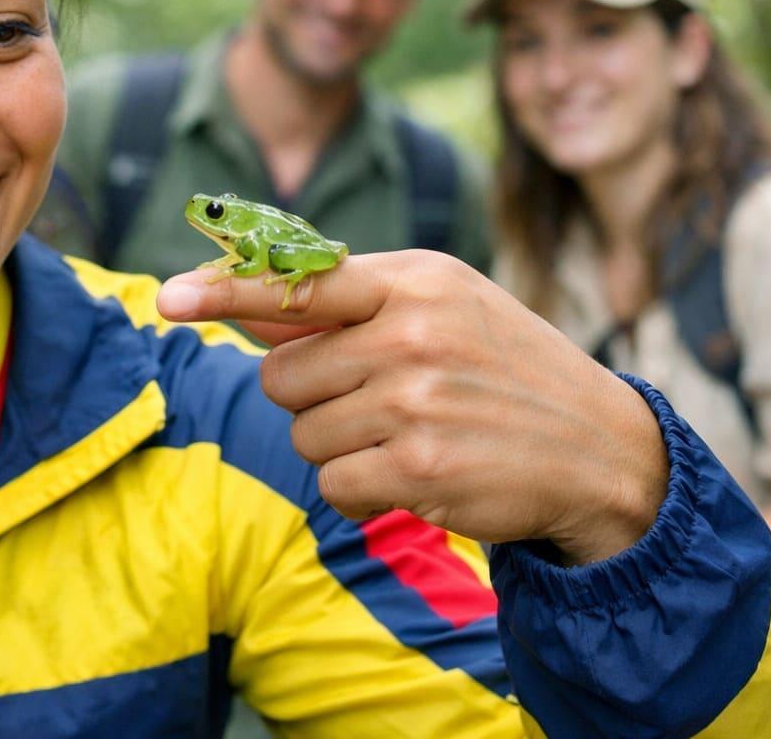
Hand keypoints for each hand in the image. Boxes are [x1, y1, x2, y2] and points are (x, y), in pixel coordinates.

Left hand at [158, 250, 669, 563]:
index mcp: (413, 281)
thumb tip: (246, 303)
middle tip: (379, 401)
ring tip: (408, 436)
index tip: (169, 298)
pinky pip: (334, 485)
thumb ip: (346, 303)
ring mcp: (414, 401)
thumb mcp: (442, 307)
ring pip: (303, 434)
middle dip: (315, 397)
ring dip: (341, 448)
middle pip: (283, 375)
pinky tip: (413, 477)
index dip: (226, 291)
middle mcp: (410, 333)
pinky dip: (362, 491)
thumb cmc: (503, 369)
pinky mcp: (419, 468)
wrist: (601, 449)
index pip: (299, 279)